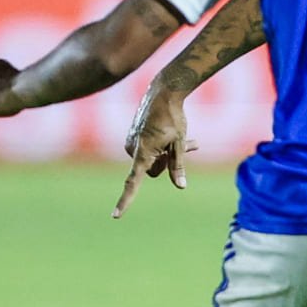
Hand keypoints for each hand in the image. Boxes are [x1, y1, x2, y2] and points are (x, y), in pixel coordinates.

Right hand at [112, 89, 197, 218]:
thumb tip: (180, 186)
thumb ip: (178, 165)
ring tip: (190, 141)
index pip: (133, 182)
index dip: (126, 200)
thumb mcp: (179, 142)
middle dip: (169, 163)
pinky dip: (162, 145)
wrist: (163, 91)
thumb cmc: (173, 117)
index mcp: (143, 153)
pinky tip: (175, 135)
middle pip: (154, 170)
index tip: (116, 216)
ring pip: (153, 158)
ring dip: (168, 152)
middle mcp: (132, 149)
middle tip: (191, 146)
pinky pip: (149, 149)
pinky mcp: (134, 135)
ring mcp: (131, 141)